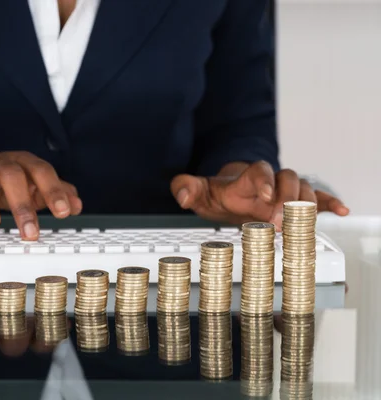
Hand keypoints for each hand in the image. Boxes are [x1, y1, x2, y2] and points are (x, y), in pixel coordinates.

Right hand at [0, 151, 82, 239]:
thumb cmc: (2, 183)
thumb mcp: (30, 188)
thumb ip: (53, 194)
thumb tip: (77, 204)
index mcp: (23, 164)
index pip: (42, 173)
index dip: (53, 191)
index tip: (64, 213)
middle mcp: (0, 163)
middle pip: (13, 175)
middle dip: (23, 205)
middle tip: (31, 233)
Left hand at [170, 161, 348, 228]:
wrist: (231, 195)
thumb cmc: (217, 195)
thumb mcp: (197, 192)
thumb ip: (185, 188)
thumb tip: (180, 195)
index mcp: (247, 177)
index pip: (259, 171)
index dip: (264, 181)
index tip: (264, 197)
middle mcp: (270, 180)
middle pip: (288, 178)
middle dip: (287, 198)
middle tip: (280, 220)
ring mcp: (284, 191)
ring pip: (305, 188)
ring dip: (307, 204)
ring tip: (305, 221)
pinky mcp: (296, 202)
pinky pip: (319, 199)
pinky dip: (330, 203)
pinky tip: (341, 211)